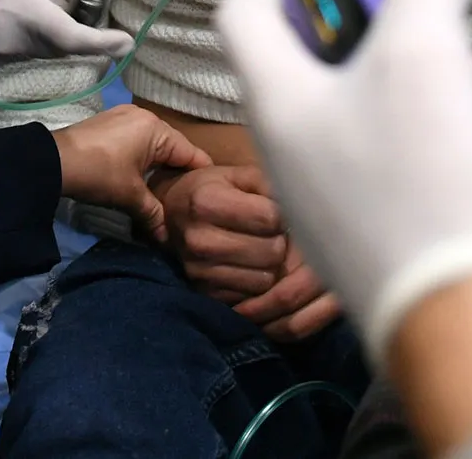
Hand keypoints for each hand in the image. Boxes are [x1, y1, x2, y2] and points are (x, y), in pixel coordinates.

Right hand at [0, 0, 133, 68]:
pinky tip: (3, 6)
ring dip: (47, 27)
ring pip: (38, 47)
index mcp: (25, 16)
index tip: (127, 43)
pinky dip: (24, 33)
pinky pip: (16, 50)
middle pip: (60, 44)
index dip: (105, 44)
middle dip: (73, 25)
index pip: (77, 39)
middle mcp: (16, 46)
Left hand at [51, 105, 210, 242]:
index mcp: (157, 129)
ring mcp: (126, 117)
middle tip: (185, 201)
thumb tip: (167, 239)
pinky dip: (143, 159)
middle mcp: (146, 117)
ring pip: (155, 146)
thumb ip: (154, 214)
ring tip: (163, 193)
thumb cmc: (99, 173)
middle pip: (175, 149)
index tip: (208, 200)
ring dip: (159, 168)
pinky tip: (140, 178)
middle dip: (178, 175)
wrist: (52, 162)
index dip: (201, 179)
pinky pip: (139, 141)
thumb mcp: (130, 197)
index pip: (193, 154)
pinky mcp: (111, 123)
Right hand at [158, 164, 287, 301]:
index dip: (281, 215)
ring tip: (262, 249)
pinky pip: (250, 296)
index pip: (271, 218)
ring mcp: (199, 270)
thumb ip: (268, 184)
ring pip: (264, 279)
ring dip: (270, 265)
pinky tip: (250, 266)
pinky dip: (255, 282)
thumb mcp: (236, 175)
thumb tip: (301, 204)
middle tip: (273, 233)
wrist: (170, 215)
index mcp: (206, 201)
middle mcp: (199, 239)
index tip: (276, 212)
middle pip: (271, 251)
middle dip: (279, 241)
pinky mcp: (203, 292)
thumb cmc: (210, 189)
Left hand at [214, 0, 471, 363]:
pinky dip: (449, 134)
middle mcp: (292, 151)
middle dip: (398, 26)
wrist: (467, 322)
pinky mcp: (379, 237)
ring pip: (379, 109)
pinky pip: (404, 161)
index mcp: (279, 100)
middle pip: (329, 59)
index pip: (243, 10)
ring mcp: (334, 200)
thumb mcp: (425, 55)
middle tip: (450, 19)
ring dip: (440, 80)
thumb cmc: (430, 178)